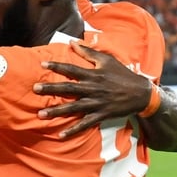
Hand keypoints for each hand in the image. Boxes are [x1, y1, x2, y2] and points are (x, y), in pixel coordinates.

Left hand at [33, 41, 151, 137]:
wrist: (142, 94)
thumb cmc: (122, 75)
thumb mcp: (107, 60)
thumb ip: (88, 52)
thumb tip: (72, 41)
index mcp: (93, 75)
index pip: (71, 69)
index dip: (57, 66)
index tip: (42, 64)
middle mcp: (92, 89)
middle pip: (68, 88)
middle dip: (51, 89)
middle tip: (35, 89)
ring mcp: (96, 103)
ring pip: (73, 108)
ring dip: (57, 112)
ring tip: (40, 114)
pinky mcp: (101, 115)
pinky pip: (85, 124)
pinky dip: (73, 130)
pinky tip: (61, 135)